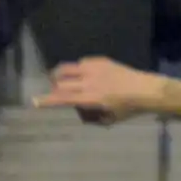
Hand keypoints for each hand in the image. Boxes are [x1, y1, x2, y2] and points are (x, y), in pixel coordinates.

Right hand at [32, 58, 164, 124]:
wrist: (146, 90)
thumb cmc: (128, 109)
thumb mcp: (110, 119)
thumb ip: (91, 117)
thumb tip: (78, 111)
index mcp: (91, 98)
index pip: (64, 98)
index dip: (47, 100)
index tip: (35, 101)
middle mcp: (89, 82)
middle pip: (60, 82)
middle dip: (55, 88)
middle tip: (57, 93)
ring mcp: (93, 68)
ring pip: (65, 68)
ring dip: (59, 75)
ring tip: (61, 81)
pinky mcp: (99, 60)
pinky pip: (80, 63)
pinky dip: (77, 70)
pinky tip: (84, 76)